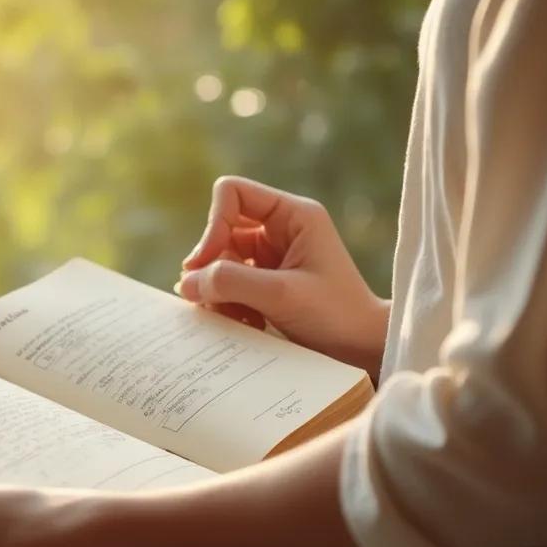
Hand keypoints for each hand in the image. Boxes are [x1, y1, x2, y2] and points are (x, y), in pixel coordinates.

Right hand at [177, 176, 388, 373]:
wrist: (362, 352)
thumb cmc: (336, 316)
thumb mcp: (281, 294)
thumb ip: (230, 281)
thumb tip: (184, 282)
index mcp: (293, 215)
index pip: (232, 194)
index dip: (213, 225)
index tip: (206, 265)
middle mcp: (280, 230)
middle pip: (220, 231)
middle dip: (212, 267)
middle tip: (210, 301)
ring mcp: (271, 258)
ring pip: (220, 262)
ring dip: (219, 292)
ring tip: (236, 319)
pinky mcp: (265, 285)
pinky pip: (228, 285)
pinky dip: (227, 305)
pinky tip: (246, 324)